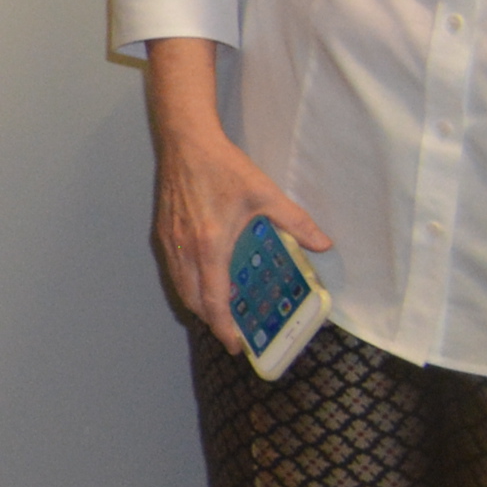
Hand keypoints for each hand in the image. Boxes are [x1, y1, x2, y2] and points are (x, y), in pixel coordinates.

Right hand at [145, 38, 327, 353]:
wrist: (185, 141)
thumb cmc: (223, 168)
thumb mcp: (265, 194)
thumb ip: (295, 222)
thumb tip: (324, 245)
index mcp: (210, 246)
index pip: (214, 300)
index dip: (224, 327)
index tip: (235, 345)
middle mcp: (185, 249)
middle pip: (192, 300)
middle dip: (211, 321)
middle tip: (232, 331)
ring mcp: (170, 240)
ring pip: (179, 285)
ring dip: (197, 303)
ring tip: (219, 309)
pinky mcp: (162, 230)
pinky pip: (174, 269)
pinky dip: (187, 283)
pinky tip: (204, 277)